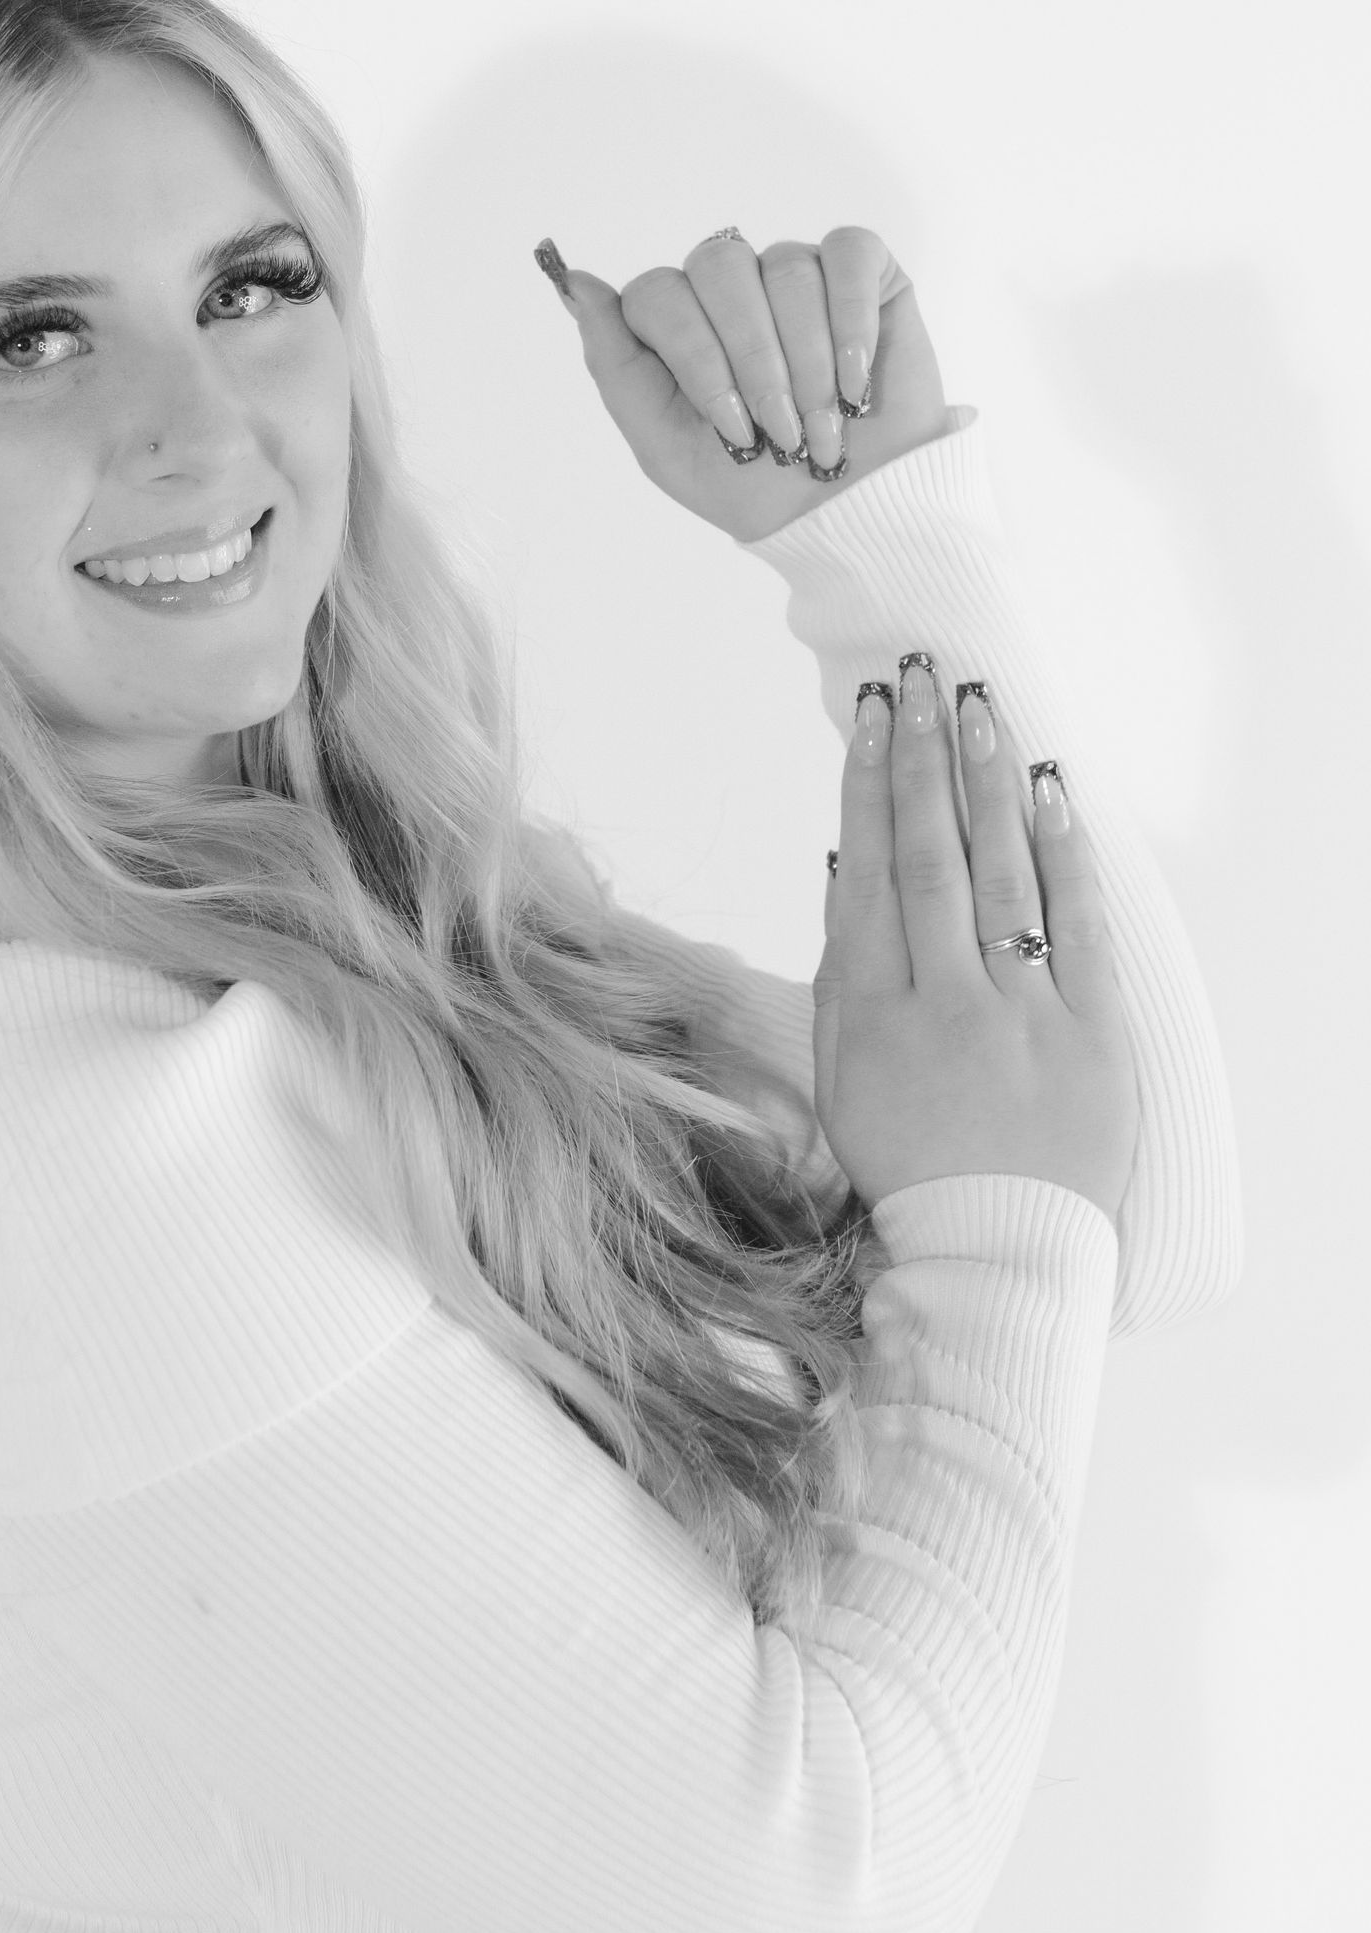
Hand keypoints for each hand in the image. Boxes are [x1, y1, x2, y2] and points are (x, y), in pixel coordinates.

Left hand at [536, 226, 950, 545]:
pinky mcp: (863, 270)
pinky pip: (848, 253)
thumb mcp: (661, 442)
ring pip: (786, 266)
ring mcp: (795, 271)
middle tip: (781, 431)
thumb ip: (613, 361)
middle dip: (753, 359)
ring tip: (826, 425)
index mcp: (676, 322)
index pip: (658, 293)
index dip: (695, 356)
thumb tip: (572, 279)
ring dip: (809, 360)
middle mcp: (731, 286)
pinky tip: (856, 381)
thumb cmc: (749, 486)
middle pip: (718, 265)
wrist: (847, 513)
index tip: (732, 429)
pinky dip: (852, 321)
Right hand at [810, 664, 1138, 1218]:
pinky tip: (1049, 788)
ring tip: (978, 703)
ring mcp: (1023, 1017)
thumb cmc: (908, 1164)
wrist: (996, 1255)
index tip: (872, 714)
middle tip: (920, 677)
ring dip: (987, 781)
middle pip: (931, 857)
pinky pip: (1079, 925)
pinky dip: (1063, 853)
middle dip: (924, 757)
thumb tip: (844, 867)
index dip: (869, 785)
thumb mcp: (841, 1074)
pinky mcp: (1093, 1034)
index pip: (869, 873)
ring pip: (1000, 876)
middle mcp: (945, 1006)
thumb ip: (838, 971)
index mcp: (873, 1015)